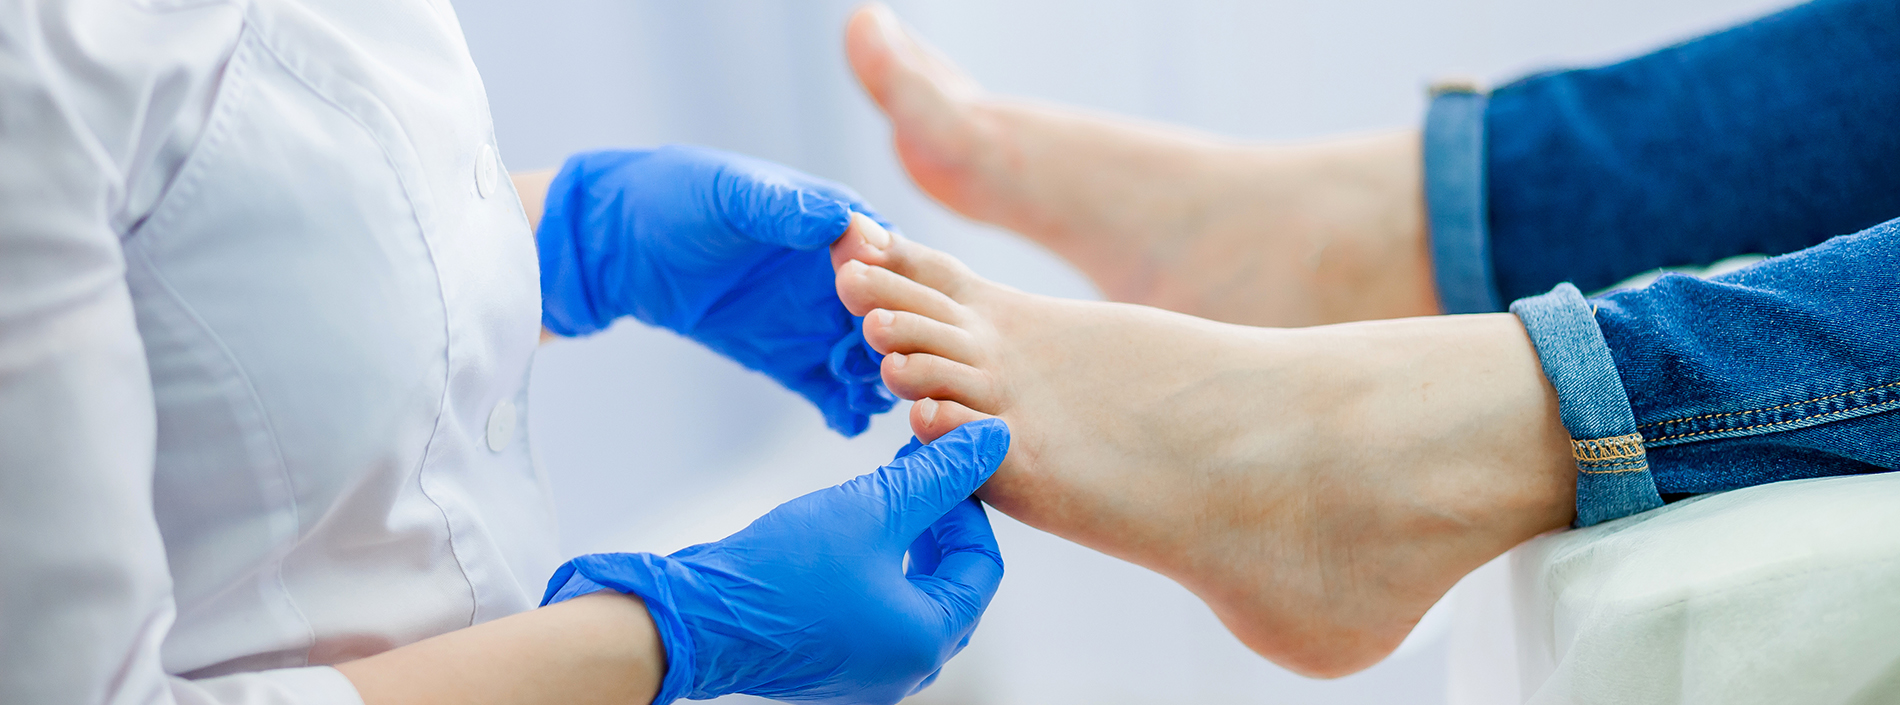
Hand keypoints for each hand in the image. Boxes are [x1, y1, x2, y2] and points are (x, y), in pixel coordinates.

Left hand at [537, 145, 895, 434]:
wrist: (622, 244)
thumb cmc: (677, 197)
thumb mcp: (730, 194)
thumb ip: (784, 208)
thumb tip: (842, 221)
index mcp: (839, 228)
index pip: (892, 260)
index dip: (898, 288)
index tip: (882, 311)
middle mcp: (842, 278)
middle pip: (894, 317)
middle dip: (896, 345)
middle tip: (878, 366)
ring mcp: (818, 321)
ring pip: (870, 358)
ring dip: (876, 380)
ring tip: (866, 397)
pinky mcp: (791, 359)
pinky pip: (831, 390)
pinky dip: (845, 408)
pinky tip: (846, 423)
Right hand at [541, 419, 1010, 704]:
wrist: (694, 619)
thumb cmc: (783, 568)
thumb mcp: (871, 507)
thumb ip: (939, 474)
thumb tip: (993, 440)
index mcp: (926, 640)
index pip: (982, 565)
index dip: (968, 506)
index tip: (938, 464)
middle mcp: (905, 669)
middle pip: (952, 585)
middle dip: (940, 524)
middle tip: (916, 473)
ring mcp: (869, 675)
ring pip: (913, 597)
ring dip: (909, 543)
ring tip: (884, 493)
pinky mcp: (833, 666)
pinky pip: (876, 613)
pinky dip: (878, 570)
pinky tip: (852, 532)